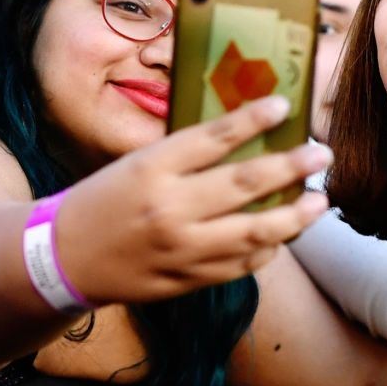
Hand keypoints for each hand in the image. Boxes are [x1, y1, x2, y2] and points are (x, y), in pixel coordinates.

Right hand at [51, 95, 328, 304]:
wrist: (64, 259)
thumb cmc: (102, 201)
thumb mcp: (134, 164)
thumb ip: (183, 156)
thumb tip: (243, 137)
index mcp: (152, 169)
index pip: (213, 137)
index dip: (253, 119)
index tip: (284, 106)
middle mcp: (170, 208)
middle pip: (245, 183)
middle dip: (292, 167)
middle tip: (322, 155)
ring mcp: (181, 249)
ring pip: (254, 231)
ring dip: (294, 216)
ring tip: (318, 202)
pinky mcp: (187, 279)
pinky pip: (240, 265)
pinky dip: (267, 249)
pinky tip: (282, 235)